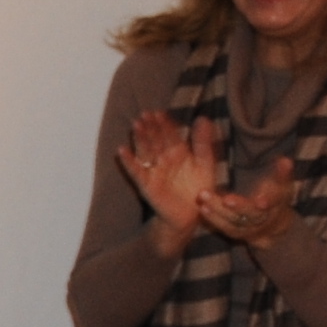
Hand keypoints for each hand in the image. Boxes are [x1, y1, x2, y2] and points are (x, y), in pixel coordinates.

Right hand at [119, 110, 221, 253]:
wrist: (193, 214)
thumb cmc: (199, 188)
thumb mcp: (204, 162)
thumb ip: (203, 142)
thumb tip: (203, 118)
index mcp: (177, 152)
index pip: (169, 134)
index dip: (164, 124)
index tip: (159, 112)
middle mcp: (163, 159)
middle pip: (155, 139)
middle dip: (150, 127)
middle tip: (145, 113)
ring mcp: (154, 170)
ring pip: (145, 151)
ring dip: (139, 138)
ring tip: (135, 125)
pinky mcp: (146, 184)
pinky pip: (135, 171)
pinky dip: (128, 161)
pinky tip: (121, 150)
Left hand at [197, 155, 298, 250]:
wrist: (272, 224)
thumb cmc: (275, 196)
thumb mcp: (281, 185)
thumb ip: (282, 173)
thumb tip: (286, 160)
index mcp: (277, 205)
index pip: (274, 204)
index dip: (268, 202)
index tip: (261, 201)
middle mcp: (263, 219)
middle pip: (251, 214)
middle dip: (239, 206)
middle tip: (226, 199)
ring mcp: (249, 228)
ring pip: (234, 220)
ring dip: (218, 210)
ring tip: (204, 197)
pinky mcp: (237, 233)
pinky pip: (225, 227)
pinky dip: (214, 219)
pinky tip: (203, 207)